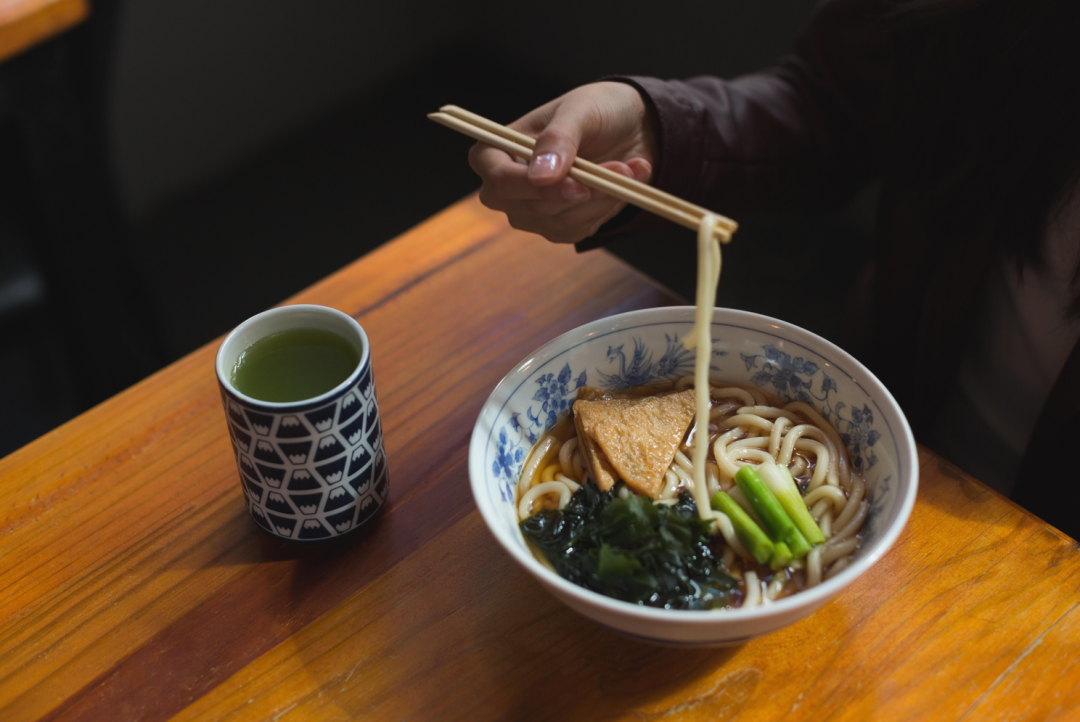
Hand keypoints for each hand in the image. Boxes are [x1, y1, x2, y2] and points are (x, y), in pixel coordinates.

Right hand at [468, 81, 656, 243]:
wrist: (627, 128)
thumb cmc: (595, 109)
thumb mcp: (580, 111)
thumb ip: (558, 139)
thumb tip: (540, 176)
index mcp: (495, 152)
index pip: (500, 181)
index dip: (536, 188)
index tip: (578, 184)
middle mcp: (505, 187)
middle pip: (532, 208)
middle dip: (582, 191)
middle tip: (621, 169)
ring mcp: (529, 211)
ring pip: (561, 223)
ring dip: (602, 197)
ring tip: (629, 168)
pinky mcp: (556, 227)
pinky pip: (577, 231)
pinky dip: (606, 208)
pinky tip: (621, 184)